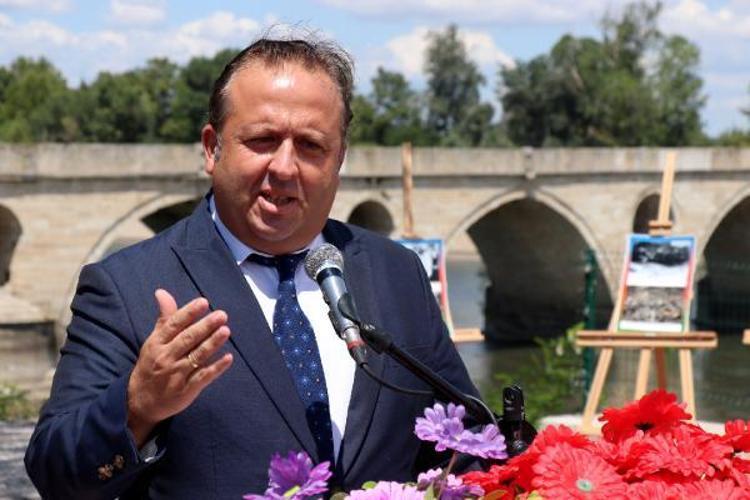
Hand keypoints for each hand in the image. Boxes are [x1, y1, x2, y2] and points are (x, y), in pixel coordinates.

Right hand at [126, 289, 232, 446]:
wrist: (140, 402)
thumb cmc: (151, 365)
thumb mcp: (153, 341)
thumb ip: (165, 318)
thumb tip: (162, 292)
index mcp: (157, 343)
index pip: (173, 325)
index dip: (189, 313)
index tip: (203, 302)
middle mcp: (166, 357)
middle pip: (187, 339)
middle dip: (205, 326)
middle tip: (222, 315)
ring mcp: (177, 374)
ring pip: (197, 356)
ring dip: (212, 344)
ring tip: (226, 330)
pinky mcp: (187, 390)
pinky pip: (203, 377)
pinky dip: (216, 368)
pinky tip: (229, 358)